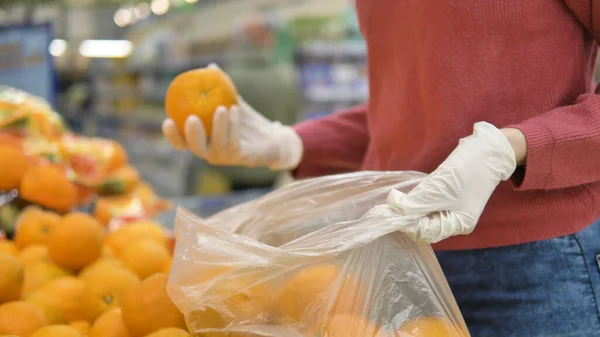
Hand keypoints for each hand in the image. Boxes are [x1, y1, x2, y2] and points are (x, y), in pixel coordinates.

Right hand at [162, 67, 302, 170]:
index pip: (181, 142)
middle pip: (193, 147)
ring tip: (221, 107)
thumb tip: (210, 67)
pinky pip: (233, 143)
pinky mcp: (240, 158)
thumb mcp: (232, 102)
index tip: (167, 120)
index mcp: (203, 140)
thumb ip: (221, 89)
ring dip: (217, 126)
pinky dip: (232, 127)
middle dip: (190, 135)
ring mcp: (225, 157)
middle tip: (192, 118)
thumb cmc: (246, 121)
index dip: (172, 135)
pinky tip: (233, 110)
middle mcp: (210, 151)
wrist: (271, 137)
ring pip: (215, 146)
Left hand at [387, 122, 516, 242]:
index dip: (406, 224)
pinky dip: (415, 201)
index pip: (426, 232)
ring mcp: (451, 208)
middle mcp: (455, 221)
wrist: (487, 150)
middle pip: (424, 226)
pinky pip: (426, 204)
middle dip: (406, 217)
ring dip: (408, 208)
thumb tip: (393, 209)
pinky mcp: (446, 196)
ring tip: (395, 200)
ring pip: (423, 214)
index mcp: (458, 224)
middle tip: (388, 205)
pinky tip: (404, 196)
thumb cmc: (467, 171)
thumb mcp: (439, 189)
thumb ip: (416, 203)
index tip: (389, 211)